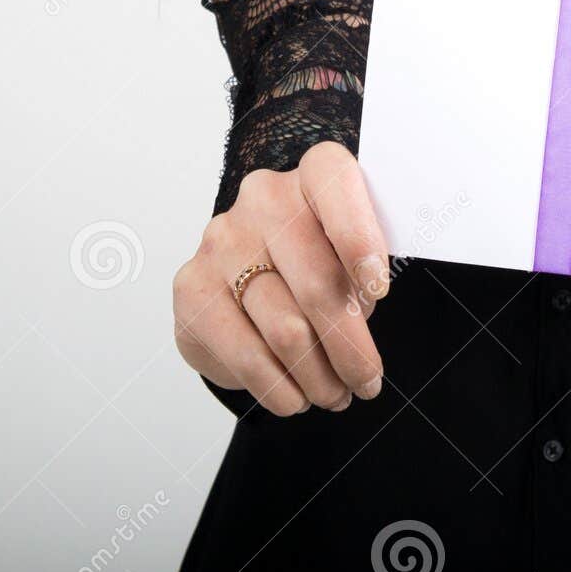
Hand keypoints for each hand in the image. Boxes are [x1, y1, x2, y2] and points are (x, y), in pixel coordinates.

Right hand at [172, 142, 390, 417]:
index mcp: (314, 173)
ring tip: (335, 395)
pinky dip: (277, 386)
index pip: (336, 186)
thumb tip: (366, 307)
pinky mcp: (192, 286)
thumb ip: (366, 269)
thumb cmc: (322, 255)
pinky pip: (243, 352)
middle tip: (367, 383)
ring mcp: (222, 240)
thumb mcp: (355, 251)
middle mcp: (264, 197)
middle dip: (350, 346)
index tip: (378, 291)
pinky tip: (295, 398)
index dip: (360, 239)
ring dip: (318, 375)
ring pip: (284, 328)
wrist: (255, 264)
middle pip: (317, 282)